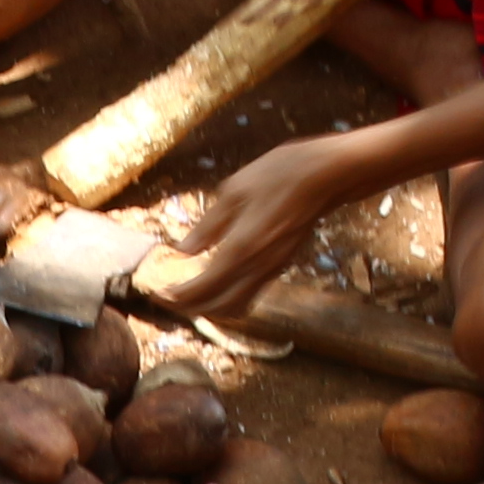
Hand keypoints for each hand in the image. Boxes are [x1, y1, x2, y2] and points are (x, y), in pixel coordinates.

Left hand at [148, 137, 356, 313]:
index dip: (174, 297)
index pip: (200, 290)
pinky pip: (250, 293)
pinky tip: (217, 280)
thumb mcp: (234, 191)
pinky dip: (229, 296)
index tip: (156, 291)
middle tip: (168, 297)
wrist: (326, 175)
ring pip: (237, 306)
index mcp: (240, 249)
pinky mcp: (281, 265)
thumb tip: (183, 250)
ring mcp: (273, 269)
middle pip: (218, 308)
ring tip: (190, 293)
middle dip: (190, 309)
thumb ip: (207, 225)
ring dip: (211, 307)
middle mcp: (257, 268)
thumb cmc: (279, 174)